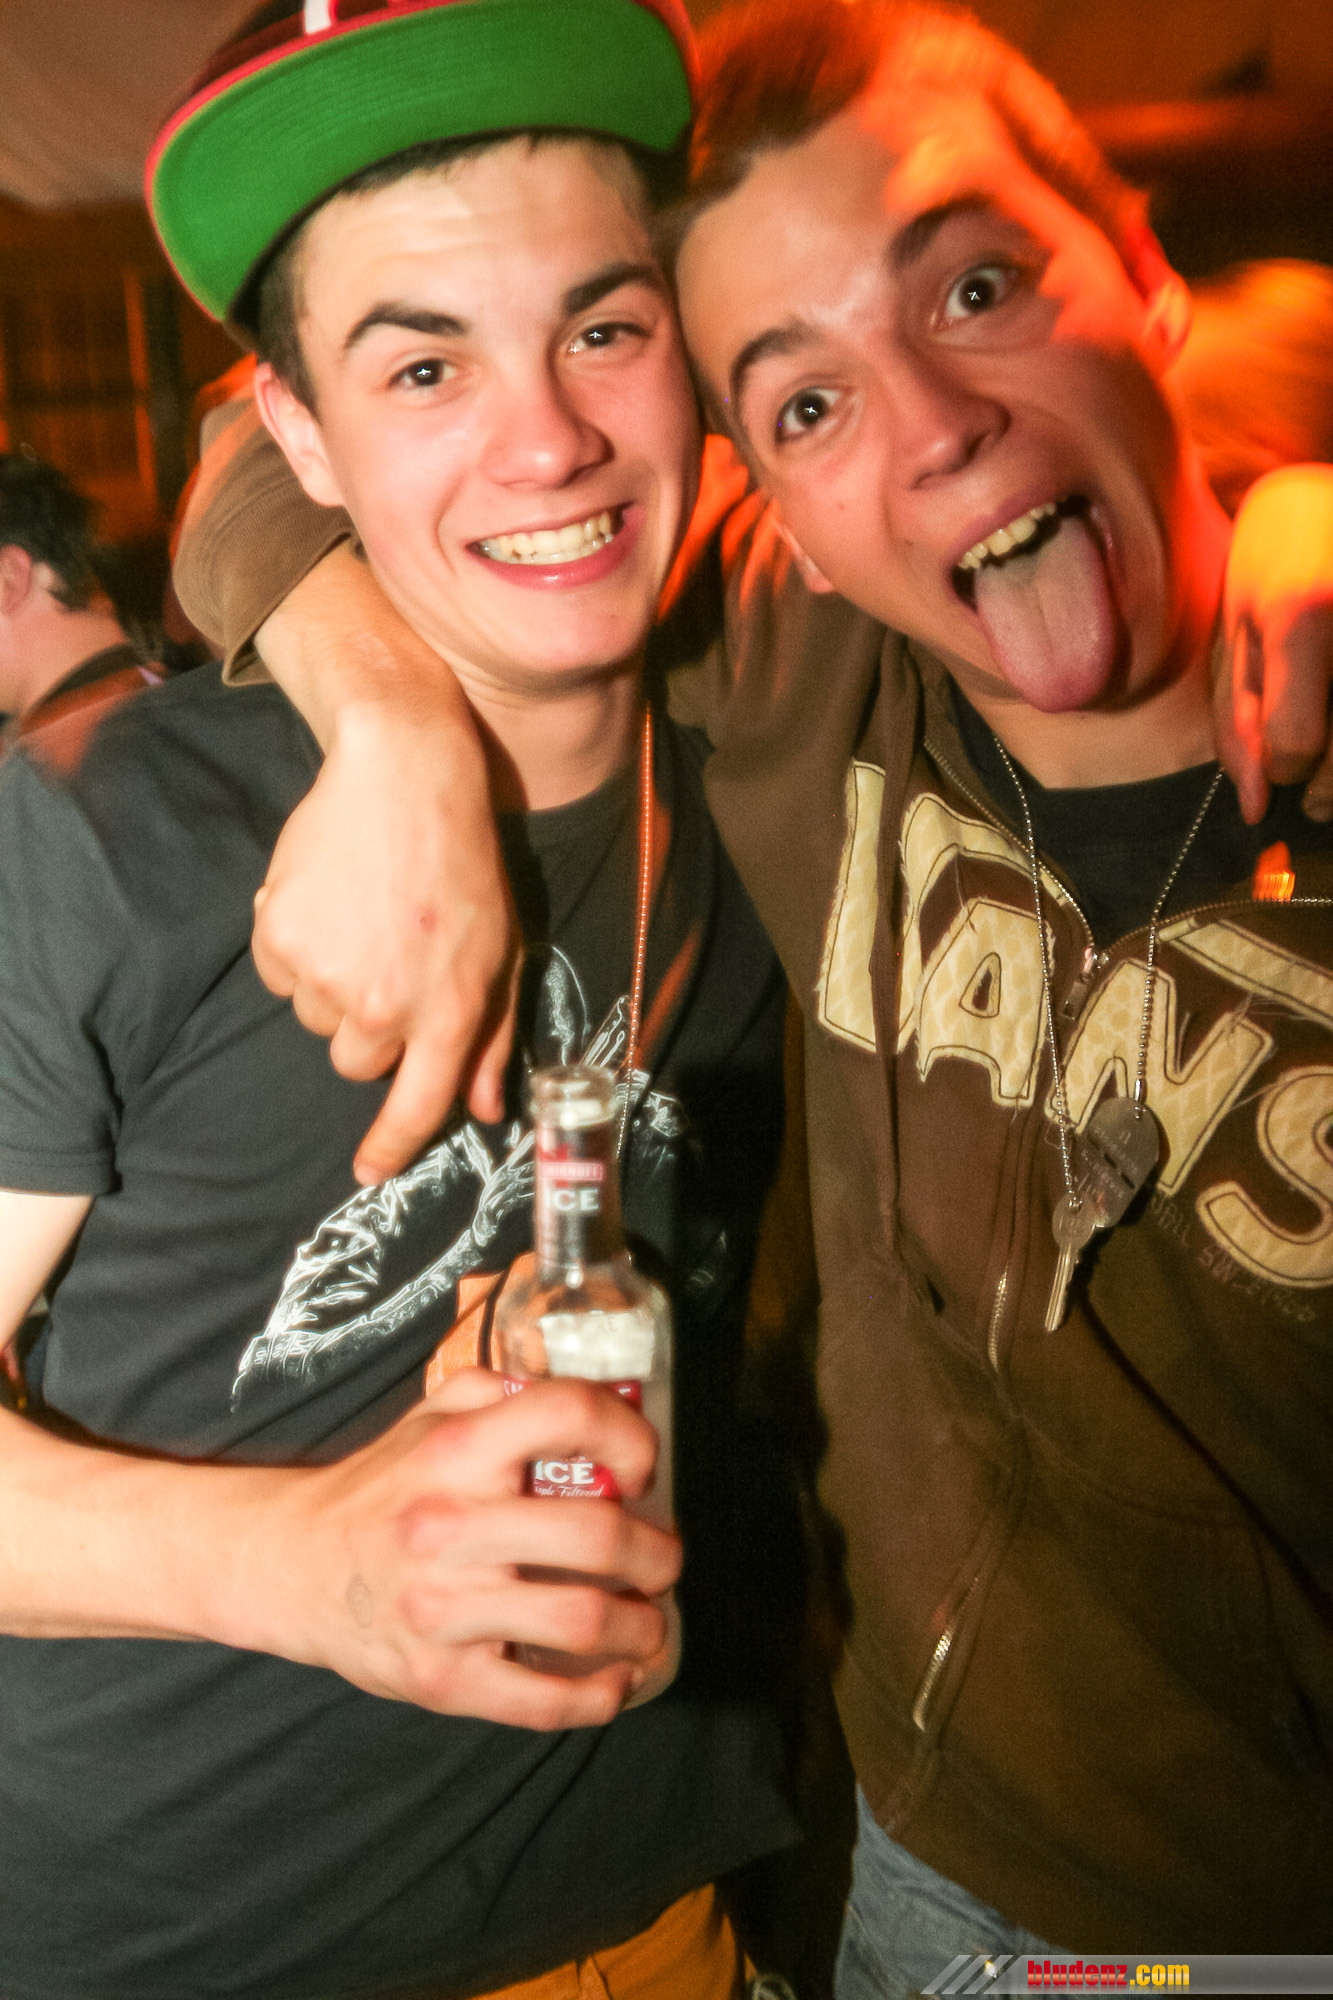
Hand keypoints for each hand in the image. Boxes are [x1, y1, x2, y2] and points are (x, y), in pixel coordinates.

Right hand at [252, 548, 520, 1181]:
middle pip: (356, 1061)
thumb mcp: (503, 949)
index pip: (417, 1106)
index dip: (391, 1147)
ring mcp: (328, 975)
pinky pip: (280, 976)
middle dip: (370, 1025)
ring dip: (334, 982)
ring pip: (316, 1017)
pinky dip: (297, 948)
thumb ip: (493, 1036)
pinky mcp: (280, 940)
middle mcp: (386, 1005)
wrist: (403, 777)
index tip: (368, 1170)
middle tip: (390, 961)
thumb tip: (484, 1107)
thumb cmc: (464, 863)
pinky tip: (329, 901)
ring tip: (364, 919)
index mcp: (450, 1011)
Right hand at [263, 1371, 680, 1728]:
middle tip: (663, 1561)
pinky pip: (539, 1701)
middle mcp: (452, 1524)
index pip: (570, 1416)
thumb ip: (507, 1395)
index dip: (629, 1437)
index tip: (642, 1470)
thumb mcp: (431, 1415)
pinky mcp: (440, 1677)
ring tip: (649, 1622)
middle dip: (657, 1554)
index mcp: (457, 1449)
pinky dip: (596, 1697)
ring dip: (642, 1627)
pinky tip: (615, 1681)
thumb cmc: (380, 1487)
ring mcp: (445, 1607)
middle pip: (597, 1535)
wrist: (292, 1564)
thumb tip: (596, 1403)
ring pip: (583, 1620)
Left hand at [1219, 465, 1332, 823]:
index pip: (1296, 741)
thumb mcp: (1238, 630)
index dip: (1285, 766)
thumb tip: (1255, 806)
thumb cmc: (1279, 554)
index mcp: (1302, 615)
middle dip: (1328, 790)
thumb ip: (1238, 720)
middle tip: (1316, 798)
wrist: (1332, 494)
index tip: (1284, 759)